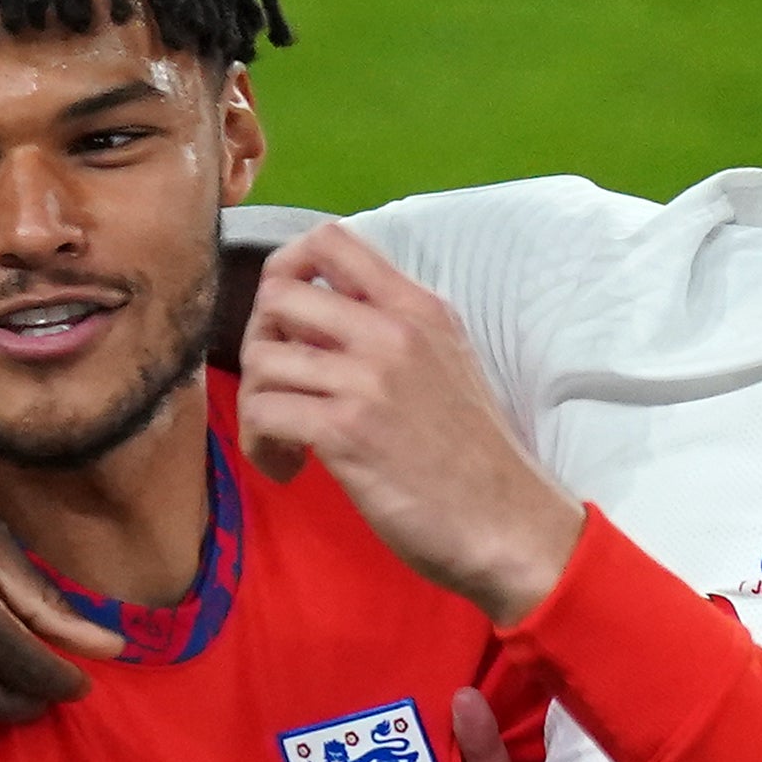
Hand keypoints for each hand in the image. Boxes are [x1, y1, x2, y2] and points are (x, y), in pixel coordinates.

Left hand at [234, 229, 584, 625]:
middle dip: (258, 341)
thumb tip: (323, 326)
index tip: (286, 318)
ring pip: (260, 358)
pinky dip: (261, 445)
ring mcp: (368, 380)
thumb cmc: (474, 456)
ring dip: (255, 402)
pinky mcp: (346, 431)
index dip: (285, 267)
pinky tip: (289, 468)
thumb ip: (394, 333)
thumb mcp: (448, 364)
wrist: (506, 522)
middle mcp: (391, 331)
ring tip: (282, 438)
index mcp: (416, 308)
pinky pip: (264, 413)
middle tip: (278, 386)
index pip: (330, 240)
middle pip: (277, 295)